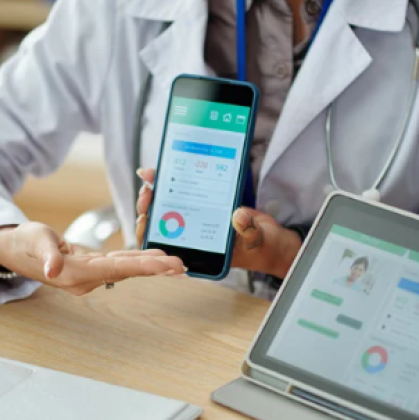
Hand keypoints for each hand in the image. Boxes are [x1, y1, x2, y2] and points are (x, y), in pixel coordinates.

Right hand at [0, 222, 185, 294]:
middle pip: (127, 272)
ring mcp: (90, 275)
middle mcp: (86, 279)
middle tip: (182, 267)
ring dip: (151, 266)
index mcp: (76, 273)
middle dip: (156, 269)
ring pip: (126, 269)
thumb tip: (53, 271)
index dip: (143, 266)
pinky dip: (138, 261)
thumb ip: (47, 255)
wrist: (14, 249)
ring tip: (176, 265)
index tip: (166, 266)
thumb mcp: (34, 240)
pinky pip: (119, 264)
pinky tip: (155, 258)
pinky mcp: (91, 267)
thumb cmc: (24, 242)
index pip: (116, 268)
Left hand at [135, 169, 301, 279]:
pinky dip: (179, 181)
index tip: (145, 214)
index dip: (150, 231)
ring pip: (170, 207)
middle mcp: (195, 237)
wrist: (273, 241)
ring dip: (160, 191)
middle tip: (148, 187)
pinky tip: (171, 168)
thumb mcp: (257, 240)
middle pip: (162, 222)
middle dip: (150, 205)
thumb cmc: (262, 248)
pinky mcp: (207, 206)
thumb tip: (238, 215)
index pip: (166, 244)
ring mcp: (199, 220)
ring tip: (152, 175)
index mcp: (199, 251)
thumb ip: (248, 230)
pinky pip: (188, 194)